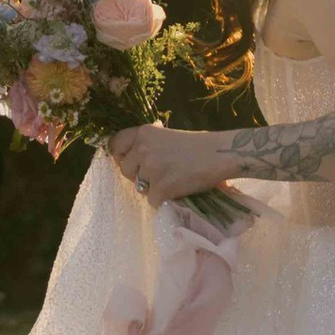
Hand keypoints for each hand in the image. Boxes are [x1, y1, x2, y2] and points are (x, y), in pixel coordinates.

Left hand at [107, 123, 231, 205]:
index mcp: (143, 133)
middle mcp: (142, 149)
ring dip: (152, 188)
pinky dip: (163, 200)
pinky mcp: (160, 188)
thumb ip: (149, 143)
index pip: (115, 145)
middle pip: (125, 170)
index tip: (131, 162)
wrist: (219, 154)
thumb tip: (134, 154)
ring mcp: (150, 169)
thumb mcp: (167, 135)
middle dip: (137, 175)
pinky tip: (177, 190)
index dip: (120, 156)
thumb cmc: (198, 144)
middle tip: (157, 175)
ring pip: (139, 187)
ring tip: (172, 181)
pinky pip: (152, 200)